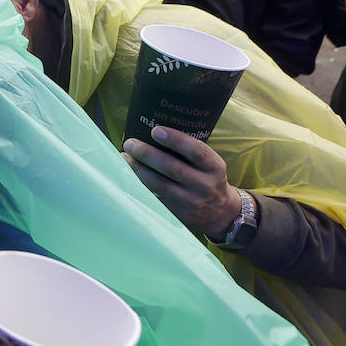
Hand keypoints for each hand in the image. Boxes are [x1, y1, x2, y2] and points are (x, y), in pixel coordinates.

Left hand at [122, 125, 242, 235]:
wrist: (221, 213)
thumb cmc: (207, 179)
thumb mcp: (210, 164)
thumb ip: (190, 152)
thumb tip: (155, 131)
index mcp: (214, 168)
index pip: (197, 152)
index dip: (176, 140)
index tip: (155, 130)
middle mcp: (205, 185)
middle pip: (173, 168)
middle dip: (148, 154)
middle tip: (130, 144)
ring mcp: (192, 202)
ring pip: (160, 185)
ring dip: (138, 170)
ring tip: (124, 157)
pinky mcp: (179, 214)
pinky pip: (155, 198)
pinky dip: (140, 185)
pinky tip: (128, 175)